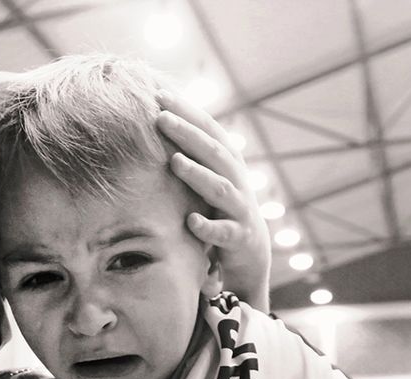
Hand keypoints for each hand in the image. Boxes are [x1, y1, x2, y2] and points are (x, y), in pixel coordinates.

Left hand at [156, 90, 270, 311]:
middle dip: (188, 134)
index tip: (159, 95)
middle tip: (161, 118)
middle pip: (213, 152)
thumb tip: (159, 116)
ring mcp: (239, 209)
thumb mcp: (209, 175)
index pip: (208, 130)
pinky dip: (208, 227)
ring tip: (175, 161)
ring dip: (197, 174)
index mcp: (228, 162)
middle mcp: (236, 180)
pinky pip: (223, 233)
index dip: (186, 111)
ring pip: (219, 189)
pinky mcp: (238, 238)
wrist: (251, 252)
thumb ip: (192, 151)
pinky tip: (191, 221)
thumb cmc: (221, 209)